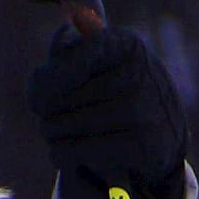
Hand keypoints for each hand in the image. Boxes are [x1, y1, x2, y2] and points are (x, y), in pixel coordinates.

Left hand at [26, 25, 192, 198]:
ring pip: (70, 124)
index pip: (74, 58)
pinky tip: (60, 153)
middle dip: (47, 110)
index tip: (36, 96)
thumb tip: (49, 65)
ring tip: (54, 134)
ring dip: (52, 133)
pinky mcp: (143, 146)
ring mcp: (143, 111)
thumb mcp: (97, 62)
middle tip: (47, 118)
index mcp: (126, 44)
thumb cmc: (116, 93)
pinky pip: (83, 149)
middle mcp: (139, 74)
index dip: (47, 80)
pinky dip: (63, 154)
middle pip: (65, 95)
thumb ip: (66, 50)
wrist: (163, 136)